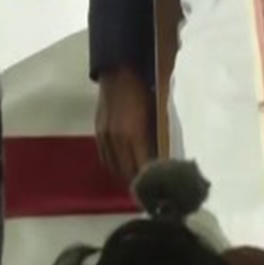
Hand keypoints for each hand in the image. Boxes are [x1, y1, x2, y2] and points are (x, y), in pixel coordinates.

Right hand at [94, 67, 153, 184]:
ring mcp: (105, 138)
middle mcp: (117, 141)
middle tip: (150, 194)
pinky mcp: (99, 134)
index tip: (159, 194)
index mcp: (134, 135)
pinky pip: (106, 159)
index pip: (142, 169)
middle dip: (138, 186)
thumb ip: (158, 136)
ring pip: (115, 168)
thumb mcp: (157, 113)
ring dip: (126, 178)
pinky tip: (124, 168)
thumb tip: (165, 157)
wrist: (118, 70)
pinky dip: (115, 167)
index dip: (150, 184)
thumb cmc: (145, 89)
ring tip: (138, 184)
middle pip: (127, 173)